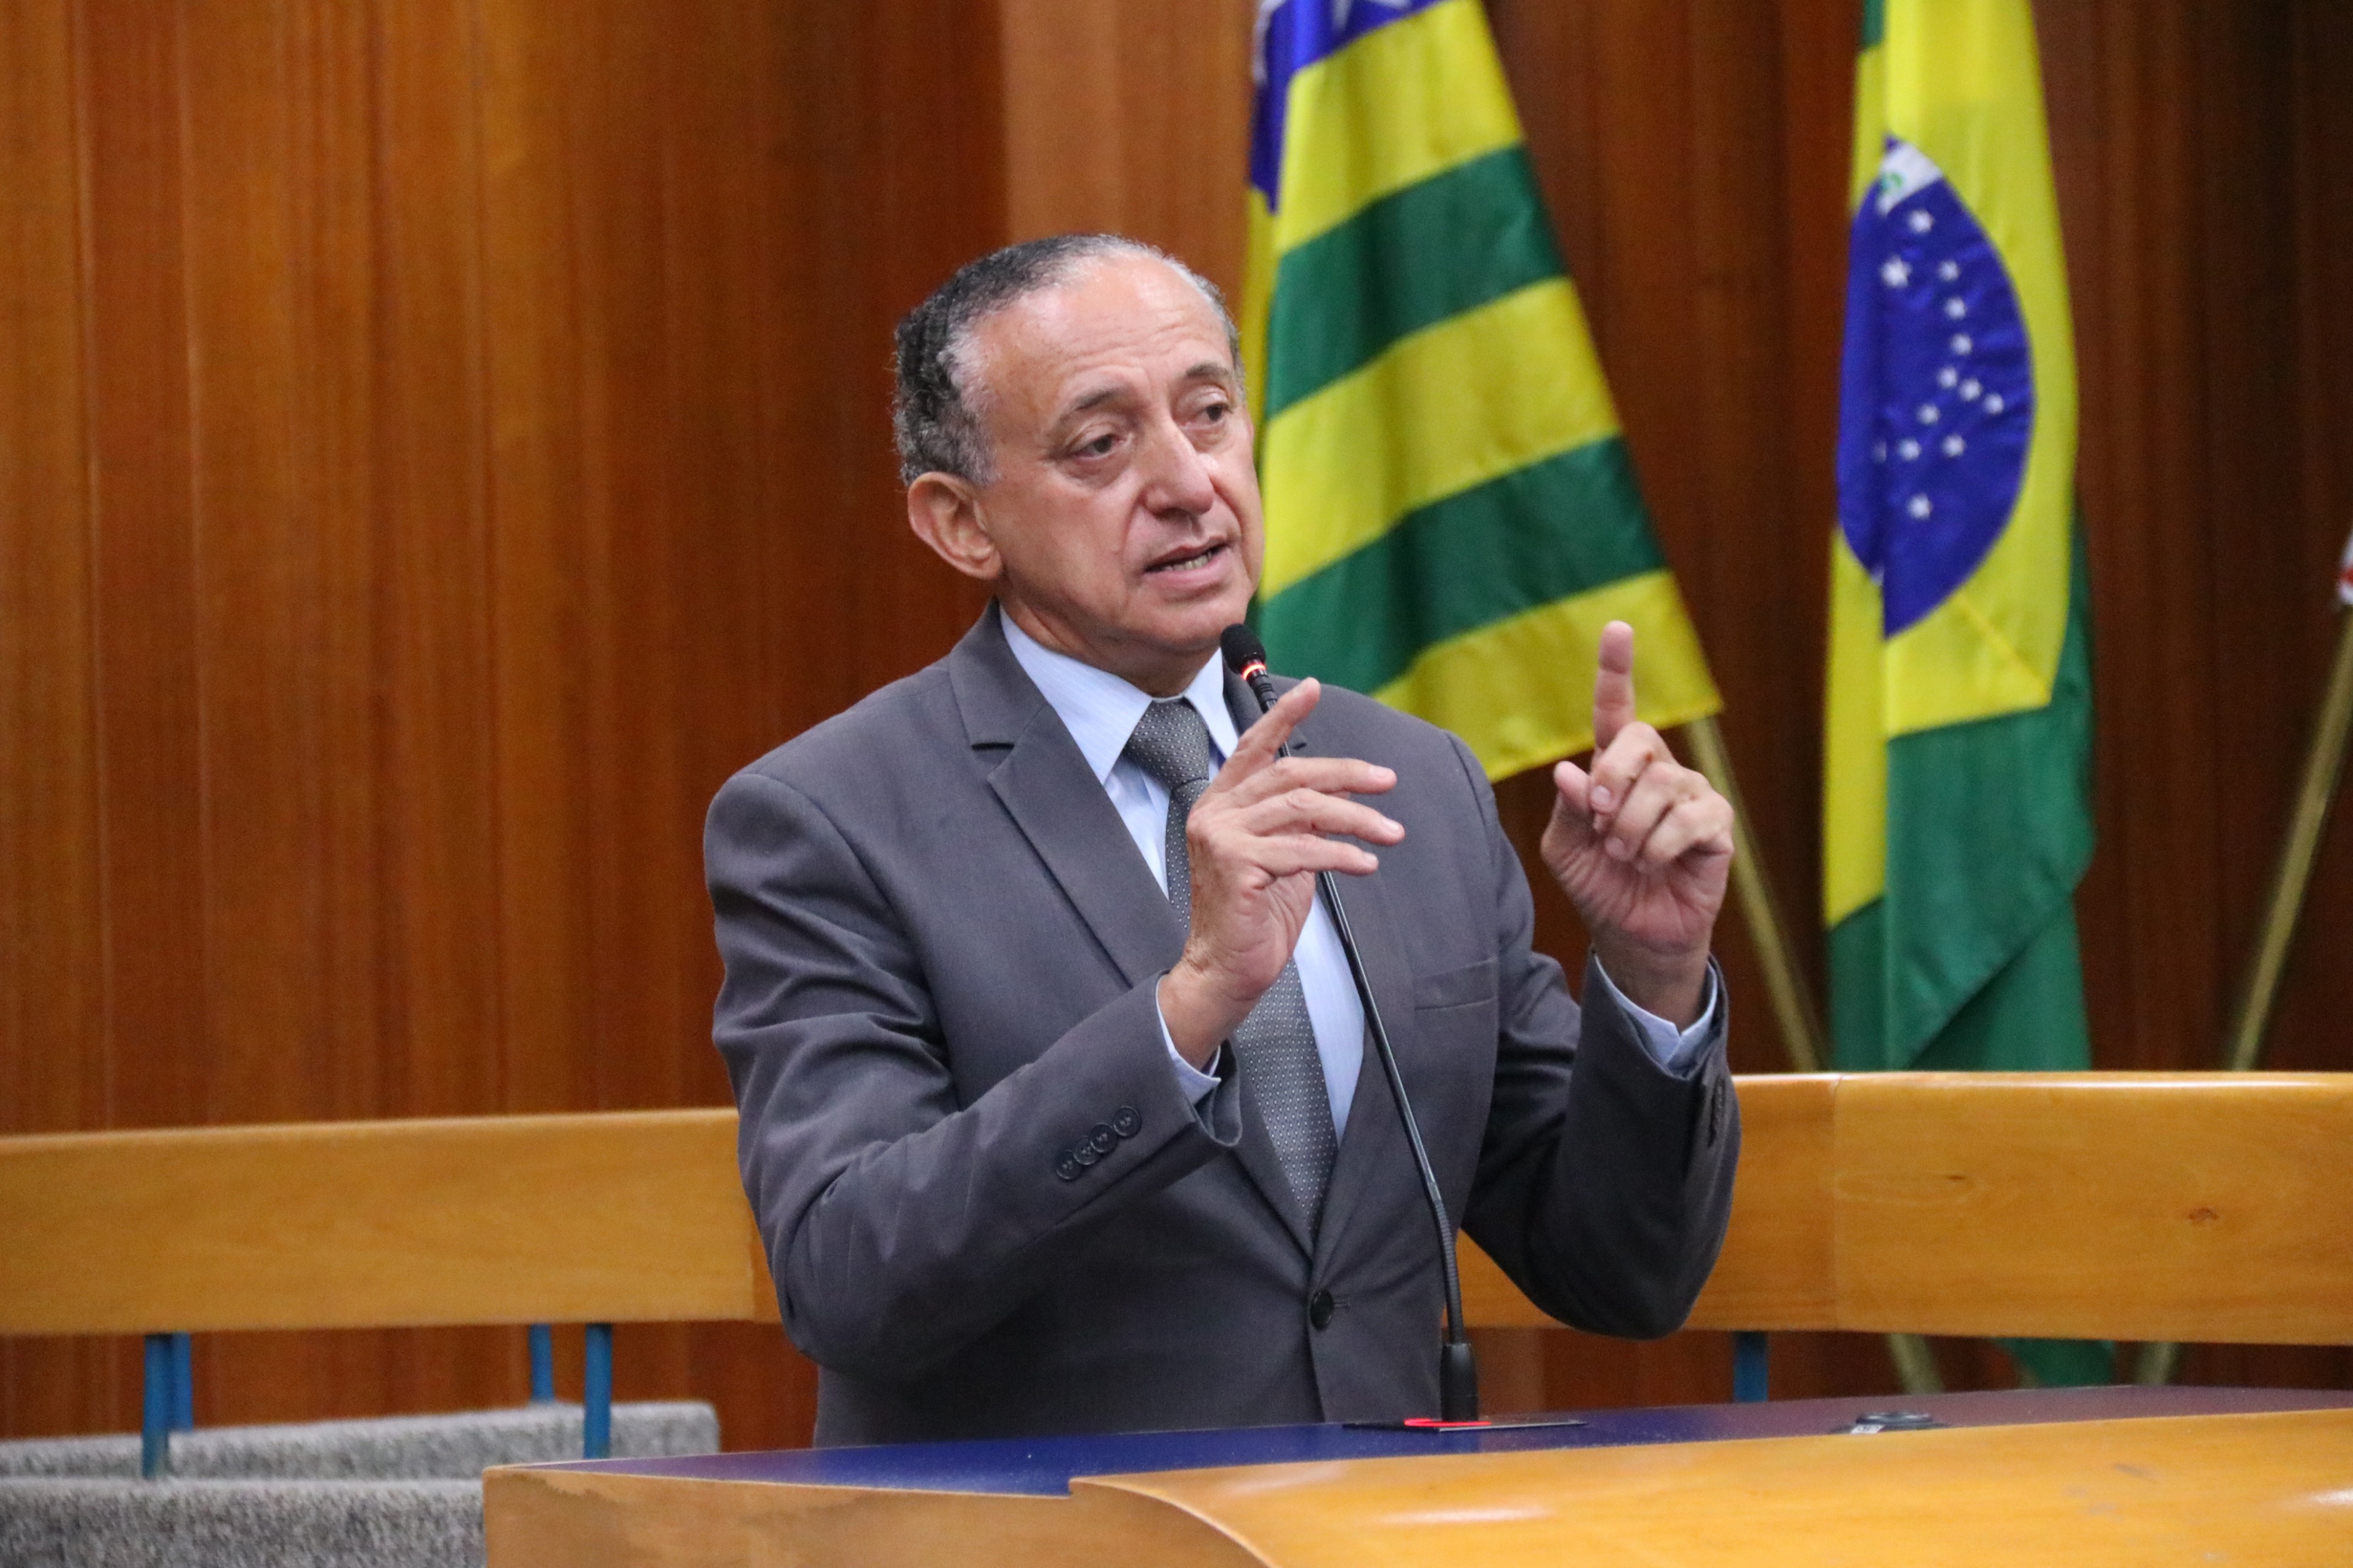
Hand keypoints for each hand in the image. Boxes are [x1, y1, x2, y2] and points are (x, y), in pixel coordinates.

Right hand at [1156, 678, 1402, 1066]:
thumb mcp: (1285, 855)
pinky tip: (1367, 864)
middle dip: (1345, 773)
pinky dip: (1342, 854)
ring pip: (1302, 808)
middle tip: (1387, 780)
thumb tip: (1341, 791)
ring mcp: (1221, 837)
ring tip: (1391, 832)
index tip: (1311, 688)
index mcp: (1222, 803)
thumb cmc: (1256, 917)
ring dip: (1356, 818)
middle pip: (1290, 774)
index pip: (1254, 748)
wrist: (1226, 971)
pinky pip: (1302, 850)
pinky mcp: (1235, 865)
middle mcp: (1215, 811)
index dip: (1283, 716)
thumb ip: (1300, 821)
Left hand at [1540, 622, 1732, 1025]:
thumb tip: (1570, 771)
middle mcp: (1657, 772)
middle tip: (1599, 820)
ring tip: (1625, 855)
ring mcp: (1691, 795)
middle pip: (1639, 740)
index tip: (1617, 628)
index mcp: (1616, 769)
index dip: (1616, 670)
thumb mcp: (1565, 850)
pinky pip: (1688, 819)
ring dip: (1631, 827)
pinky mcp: (1716, 826)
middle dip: (1612, 778)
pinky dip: (1659, 846)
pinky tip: (1655, 864)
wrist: (1632, 936)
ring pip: (1662, 786)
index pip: (1616, 711)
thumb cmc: (1599, 886)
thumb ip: (1567, 810)